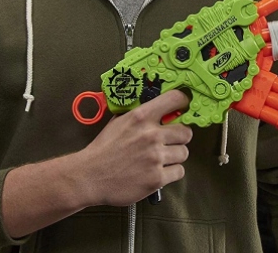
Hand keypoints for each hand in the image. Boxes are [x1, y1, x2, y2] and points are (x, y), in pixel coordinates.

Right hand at [78, 89, 191, 206]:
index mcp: (141, 116)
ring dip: (175, 156)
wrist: (91, 175)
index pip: (175, 99)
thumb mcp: (119, 121)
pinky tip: (159, 171)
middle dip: (180, 137)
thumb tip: (158, 108)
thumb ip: (139, 114)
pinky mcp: (157, 178)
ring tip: (161, 159)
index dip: (183, 103)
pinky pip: (179, 172)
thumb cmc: (104, 148)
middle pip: (186, 132)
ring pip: (184, 153)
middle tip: (170, 141)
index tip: (184, 107)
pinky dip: (171, 173)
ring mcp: (155, 158)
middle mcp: (151, 135)